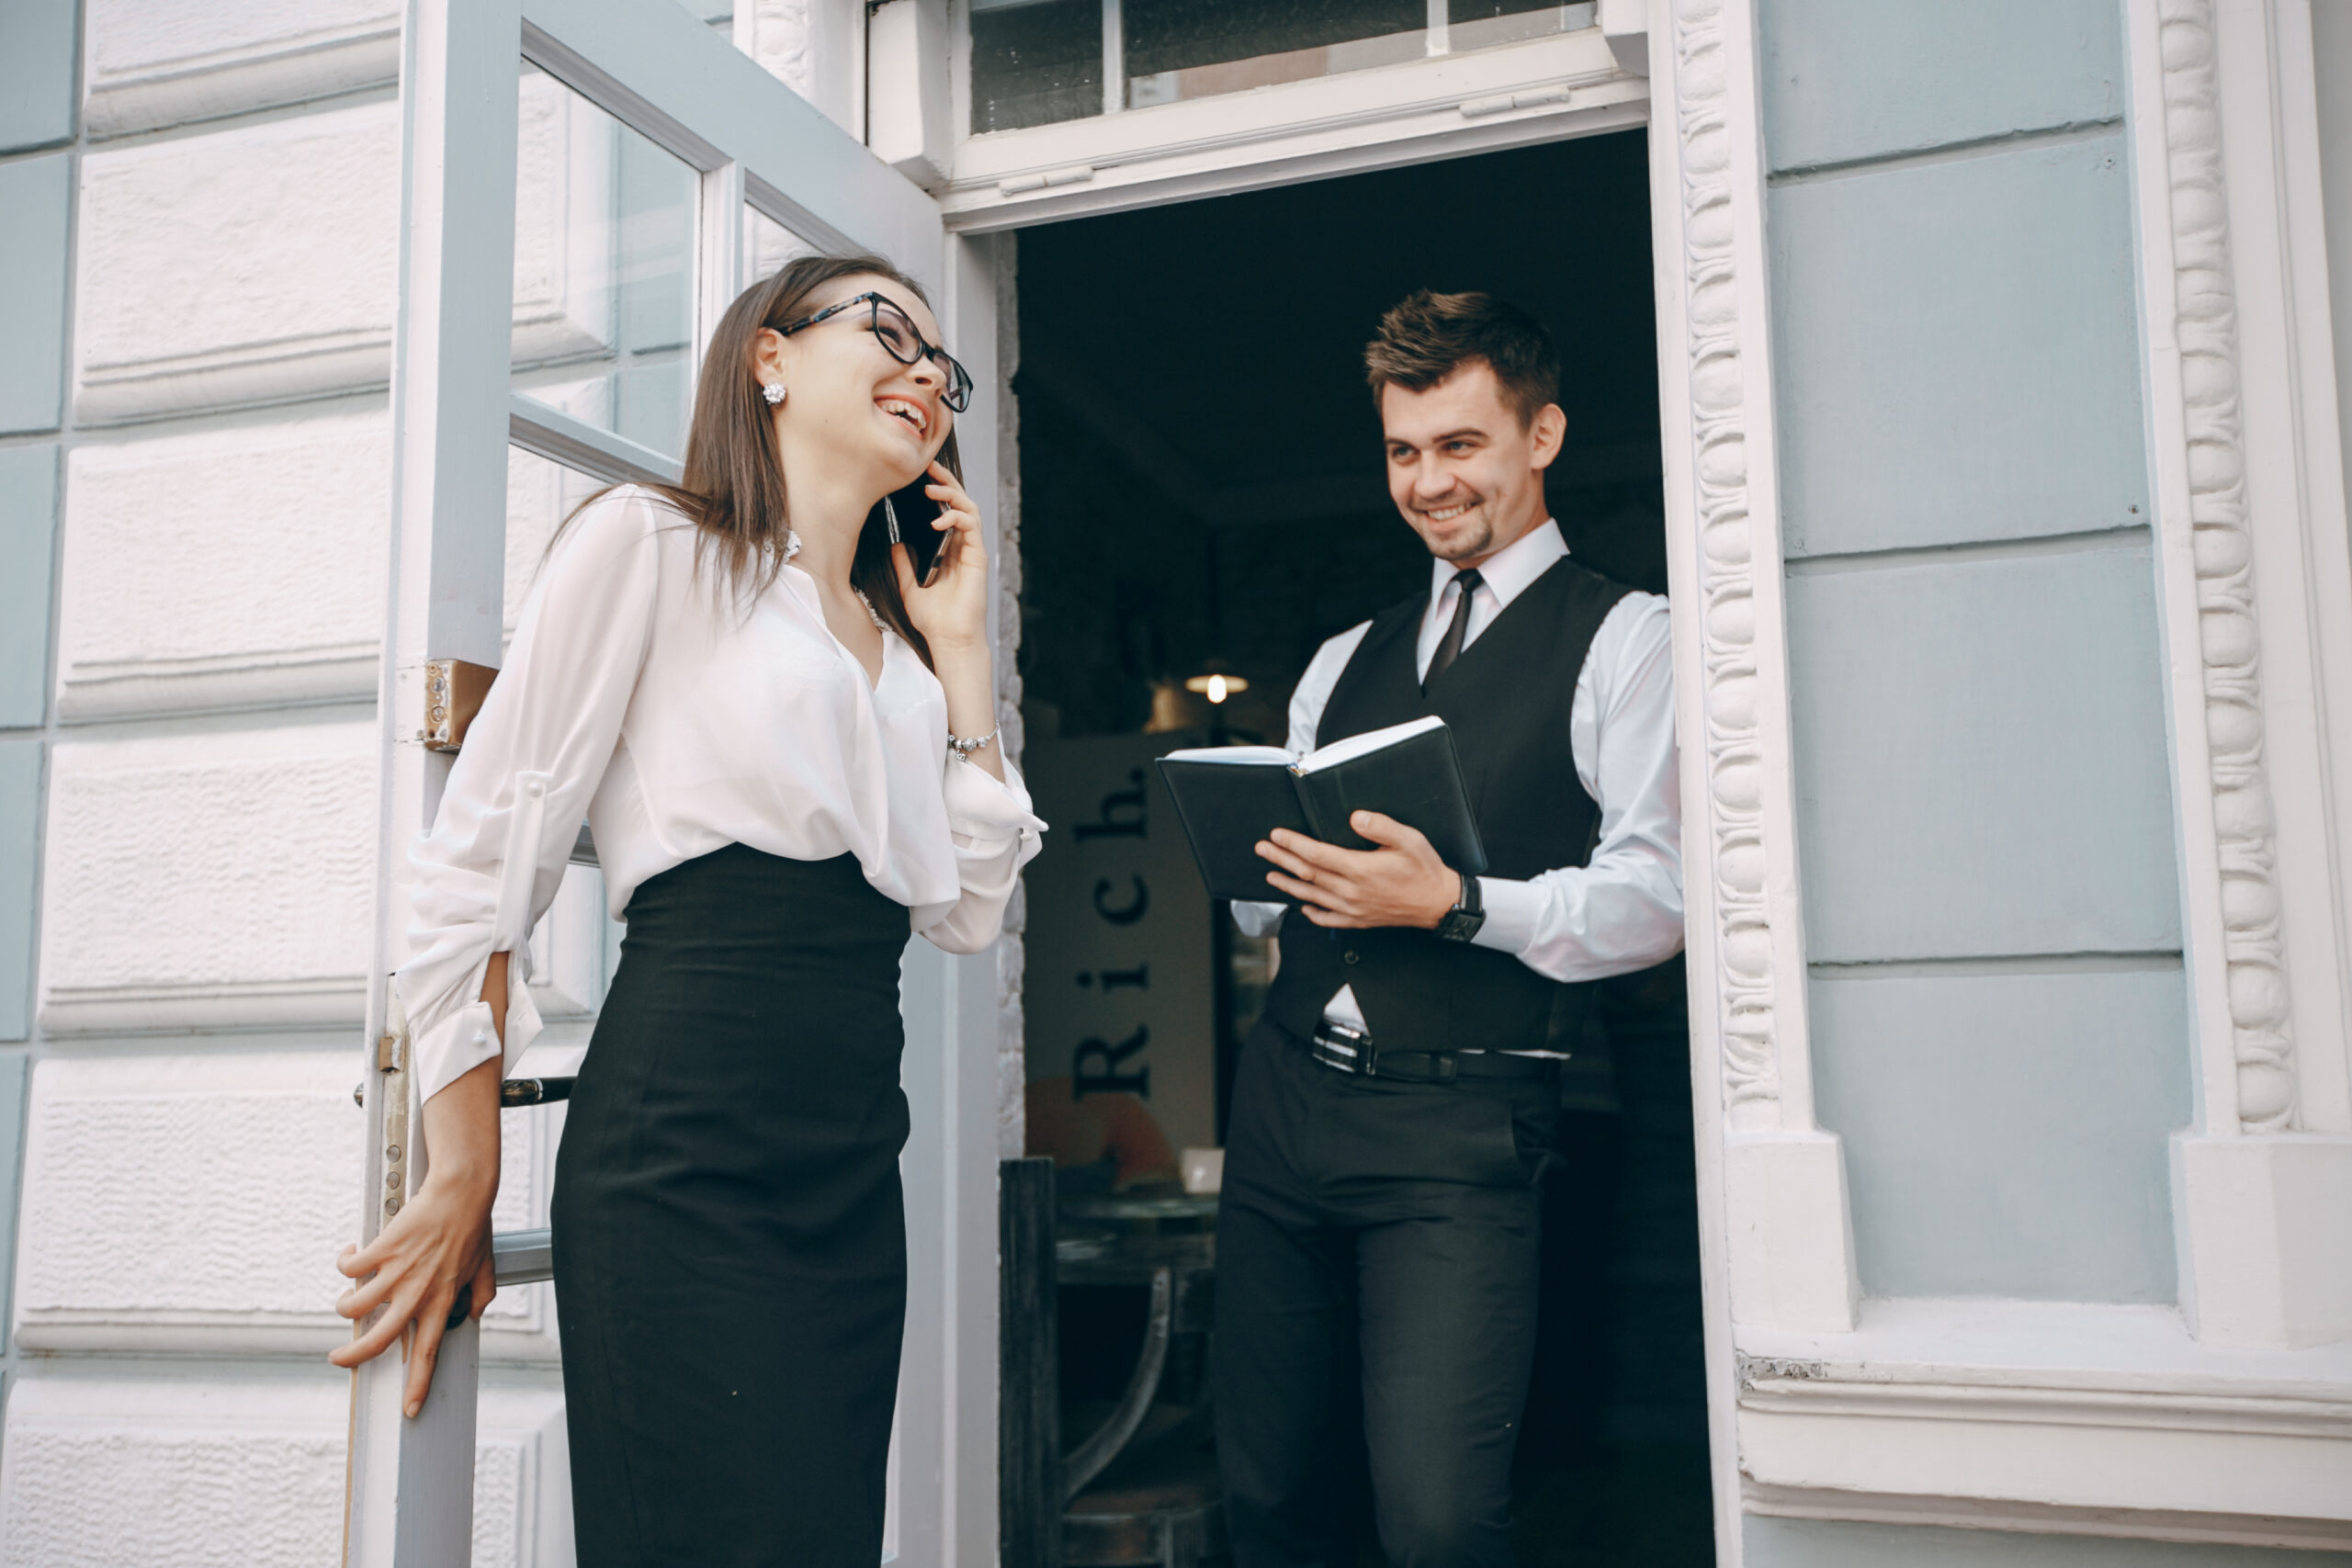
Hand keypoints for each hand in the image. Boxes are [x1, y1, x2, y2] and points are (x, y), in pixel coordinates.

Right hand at [329, 1050, 501, 1418]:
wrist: (462, 1191)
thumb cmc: (473, 1226)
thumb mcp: (485, 1267)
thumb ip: (481, 1295)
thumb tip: (474, 1314)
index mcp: (443, 1301)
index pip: (429, 1353)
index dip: (418, 1385)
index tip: (410, 1409)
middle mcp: (417, 1293)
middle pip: (376, 1341)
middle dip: (351, 1358)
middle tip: (339, 1359)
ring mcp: (397, 1272)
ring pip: (353, 1307)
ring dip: (345, 1305)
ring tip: (350, 1295)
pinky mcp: (382, 1249)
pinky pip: (349, 1268)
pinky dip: (345, 1263)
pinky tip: (353, 1254)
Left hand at [894, 461, 986, 650]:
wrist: (949, 641)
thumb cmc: (934, 621)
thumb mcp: (910, 588)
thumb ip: (904, 566)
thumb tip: (896, 545)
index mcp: (951, 553)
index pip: (948, 513)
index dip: (939, 493)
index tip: (921, 478)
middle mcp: (964, 549)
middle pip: (961, 505)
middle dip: (947, 483)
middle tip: (929, 467)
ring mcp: (973, 552)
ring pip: (970, 510)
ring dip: (952, 496)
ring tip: (931, 490)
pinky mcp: (978, 558)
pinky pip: (971, 527)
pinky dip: (956, 518)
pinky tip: (938, 520)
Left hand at [1256, 810, 1462, 929]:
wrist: (1439, 904)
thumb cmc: (1425, 870)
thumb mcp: (1409, 839)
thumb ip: (1380, 826)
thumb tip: (1355, 817)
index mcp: (1360, 870)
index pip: (1317, 855)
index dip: (1294, 844)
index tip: (1277, 835)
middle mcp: (1352, 892)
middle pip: (1308, 874)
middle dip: (1282, 859)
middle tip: (1263, 849)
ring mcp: (1353, 910)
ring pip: (1312, 897)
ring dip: (1289, 884)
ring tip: (1271, 874)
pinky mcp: (1359, 921)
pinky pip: (1328, 920)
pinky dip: (1311, 913)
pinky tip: (1302, 906)